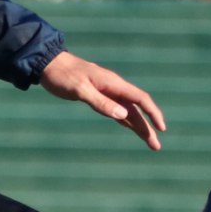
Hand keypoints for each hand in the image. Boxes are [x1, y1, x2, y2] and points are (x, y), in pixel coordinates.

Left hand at [40, 50, 165, 150]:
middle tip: (156, 147)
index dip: (153, 113)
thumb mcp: (80, 90)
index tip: (161, 128)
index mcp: (113, 84)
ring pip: (128, 112)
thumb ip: (101, 102)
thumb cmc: (63, 75)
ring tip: (150, 143)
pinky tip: (133, 129)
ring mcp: (107, 93)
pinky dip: (127, 121)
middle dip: (148, 128)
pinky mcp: (98, 97)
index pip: (140, 99)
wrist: (48, 64)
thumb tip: (123, 115)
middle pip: (137, 110)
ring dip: (139, 127)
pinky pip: (117, 111)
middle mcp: (114, 88)